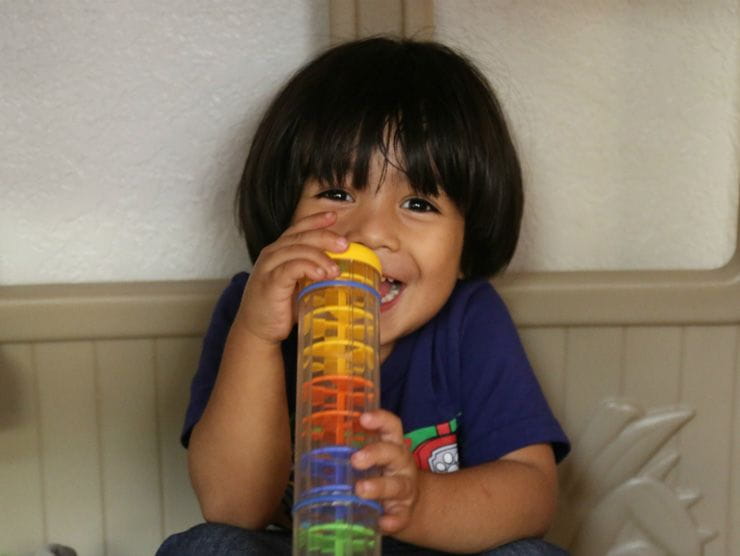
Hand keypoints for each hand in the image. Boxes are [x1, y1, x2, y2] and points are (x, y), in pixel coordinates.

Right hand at [235, 211, 346, 344]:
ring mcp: (269, 266)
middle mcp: (273, 254)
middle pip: (301, 236)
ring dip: (320, 256)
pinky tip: (320, 275)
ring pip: (298, 250)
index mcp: (280, 251)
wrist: (257, 329)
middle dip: (325, 236)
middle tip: (345, 244)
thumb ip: (316, 275)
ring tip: (335, 269)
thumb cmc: (281, 307)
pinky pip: (291, 267)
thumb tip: (346, 274)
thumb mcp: (301, 286)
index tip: (334, 216)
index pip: (298, 228)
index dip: (316, 220)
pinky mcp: (270, 281)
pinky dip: (308, 267)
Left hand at [352, 410, 418, 534]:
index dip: (380, 419)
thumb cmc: (382, 475)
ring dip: (378, 487)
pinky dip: (391, 520)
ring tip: (361, 490)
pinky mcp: (405, 512)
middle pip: (394, 453)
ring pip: (397, 485)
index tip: (363, 418)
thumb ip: (351, 452)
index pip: (391, 426)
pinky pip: (400, 516)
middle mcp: (401, 464)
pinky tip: (381, 522)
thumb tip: (309, 446)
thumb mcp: (373, 460)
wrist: (410, 505)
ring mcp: (405, 488)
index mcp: (392, 446)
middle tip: (355, 459)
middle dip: (375, 453)